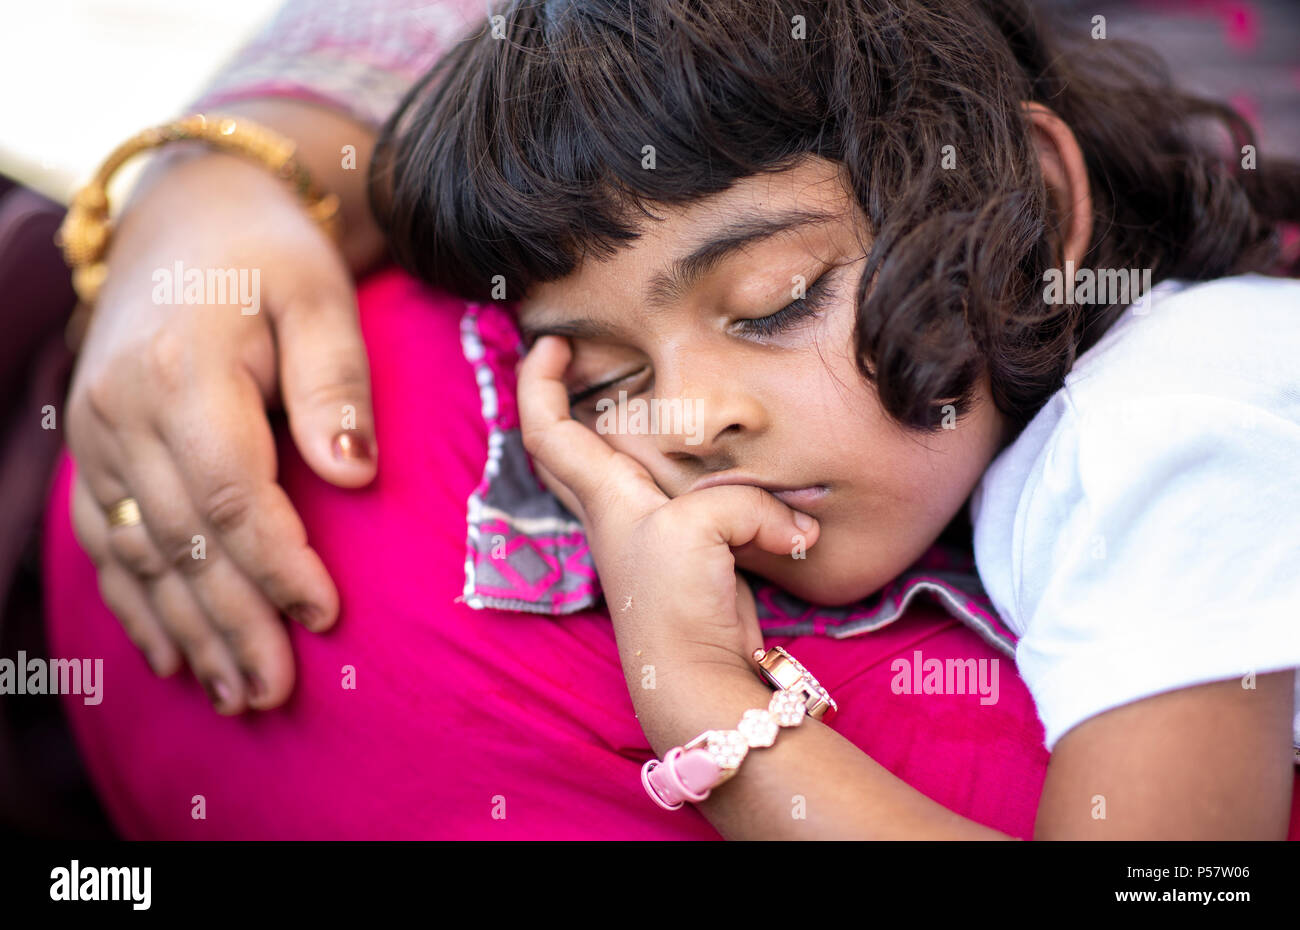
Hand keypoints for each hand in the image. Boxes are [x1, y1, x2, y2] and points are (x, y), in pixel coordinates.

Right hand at [65, 149, 376, 713]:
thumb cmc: (271, 257)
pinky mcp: (93, 448)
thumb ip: (335, 384)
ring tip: (232, 693)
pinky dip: (136, 603)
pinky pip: (104, 541)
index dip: (278, 565)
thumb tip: (351, 475)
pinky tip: (169, 653)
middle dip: (232, 624)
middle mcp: (123, 410)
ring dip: (186, 630)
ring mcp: (97, 434)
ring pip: (138, 555)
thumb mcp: (320, 298)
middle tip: (274, 691)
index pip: (232, 495)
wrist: (188, 217)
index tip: (323, 618)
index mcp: (184, 372)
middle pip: (182, 542)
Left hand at [516, 335, 820, 670]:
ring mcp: (648, 535)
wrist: (697, 675)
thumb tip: (796, 527)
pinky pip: (689, 497)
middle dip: (560, 398)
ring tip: (653, 393)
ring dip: (628, 431)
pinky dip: (704, 476)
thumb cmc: (676, 600)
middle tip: (581, 356)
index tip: (549, 340)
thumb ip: (745, 501)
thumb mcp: (702, 527)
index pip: (546, 430)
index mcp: (605, 496)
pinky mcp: (690, 555)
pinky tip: (729, 466)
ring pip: (624, 468)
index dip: (536, 381)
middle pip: (565, 448)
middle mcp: (616, 513)